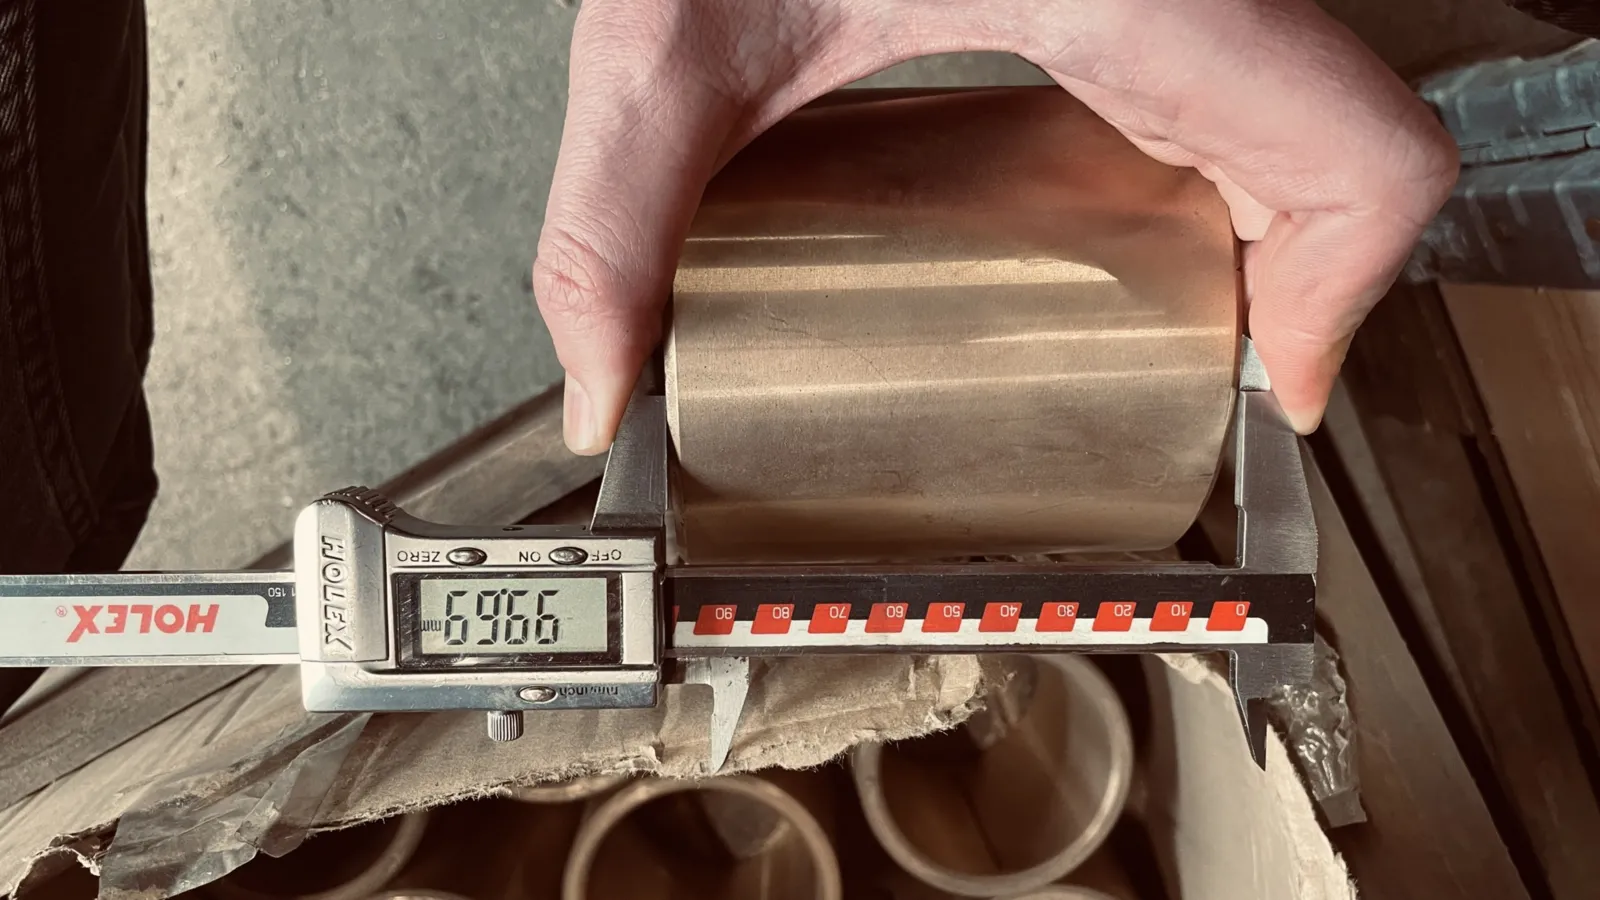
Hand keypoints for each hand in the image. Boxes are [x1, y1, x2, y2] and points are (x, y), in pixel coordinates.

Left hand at [534, 0, 1457, 453]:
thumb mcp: (668, 35)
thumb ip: (614, 226)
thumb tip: (605, 385)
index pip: (1363, 159)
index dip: (1341, 302)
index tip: (1265, 390)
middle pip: (1347, 143)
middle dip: (1288, 274)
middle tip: (1196, 359)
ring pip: (1308, 94)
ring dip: (1258, 211)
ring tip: (1159, 297)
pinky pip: (1240, 52)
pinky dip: (1211, 140)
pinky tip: (1112, 182)